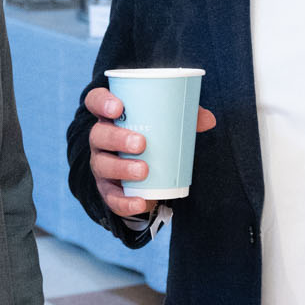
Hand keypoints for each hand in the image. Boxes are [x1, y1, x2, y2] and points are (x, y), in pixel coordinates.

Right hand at [83, 86, 216, 217]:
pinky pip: (112, 197)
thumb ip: (184, 118)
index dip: (102, 102)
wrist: (141, 171)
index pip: (95, 101)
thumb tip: (209, 120)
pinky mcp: (107, 189)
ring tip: (144, 170)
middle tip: (141, 143)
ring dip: (122, 168)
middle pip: (99, 135)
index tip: (118, 107)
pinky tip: (140, 202)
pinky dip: (125, 201)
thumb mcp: (165, 124)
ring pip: (103, 165)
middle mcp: (100, 139)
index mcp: (111, 116)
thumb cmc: (152, 136)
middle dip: (118, 139)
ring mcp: (101, 164)